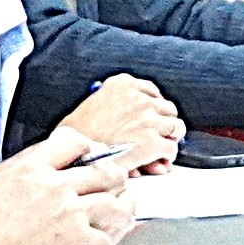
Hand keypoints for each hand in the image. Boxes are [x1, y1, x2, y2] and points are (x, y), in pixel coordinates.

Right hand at [0, 144, 143, 244]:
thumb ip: (30, 179)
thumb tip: (51, 175)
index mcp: (33, 171)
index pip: (75, 142)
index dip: (91, 151)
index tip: (95, 161)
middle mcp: (57, 188)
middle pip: (107, 173)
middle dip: (114, 182)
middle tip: (114, 192)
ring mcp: (73, 214)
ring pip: (118, 203)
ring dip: (121, 212)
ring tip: (119, 219)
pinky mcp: (81, 242)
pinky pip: (109, 238)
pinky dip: (106, 244)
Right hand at [55, 74, 179, 168]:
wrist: (68, 153)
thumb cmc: (75, 134)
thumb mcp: (94, 105)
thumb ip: (121, 108)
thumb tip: (140, 122)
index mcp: (122, 84)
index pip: (152, 91)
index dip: (153, 108)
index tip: (150, 117)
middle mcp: (138, 98)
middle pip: (168, 108)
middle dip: (163, 123)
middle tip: (158, 136)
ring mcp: (147, 119)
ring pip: (176, 127)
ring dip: (169, 138)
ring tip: (160, 149)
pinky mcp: (152, 141)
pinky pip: (171, 148)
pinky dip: (167, 156)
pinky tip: (159, 161)